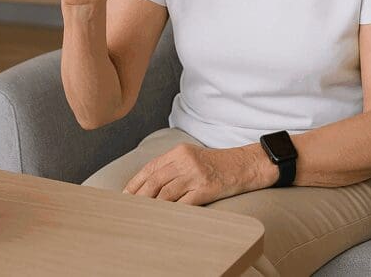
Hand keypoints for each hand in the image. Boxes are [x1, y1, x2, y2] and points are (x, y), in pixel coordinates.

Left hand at [123, 144, 264, 205]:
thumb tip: (149, 184)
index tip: (124, 196)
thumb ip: (172, 166)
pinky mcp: (205, 189)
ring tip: (142, 215)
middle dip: (139, 197)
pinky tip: (164, 218)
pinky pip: (183, 203)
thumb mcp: (192, 157)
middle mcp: (185, 161)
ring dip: (152, 206)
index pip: (150, 168)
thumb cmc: (218, 163)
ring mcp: (195, 175)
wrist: (245, 164)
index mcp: (179, 151)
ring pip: (165, 193)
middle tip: (128, 208)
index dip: (135, 183)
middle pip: (154, 181)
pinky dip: (171, 212)